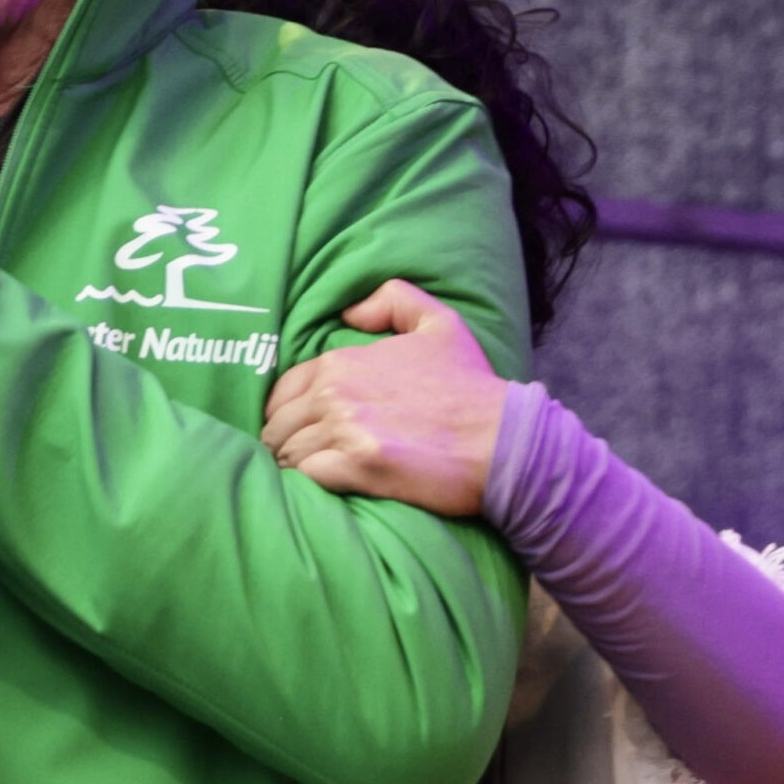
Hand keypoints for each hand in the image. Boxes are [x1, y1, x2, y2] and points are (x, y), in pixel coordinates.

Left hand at [260, 279, 505, 516]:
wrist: (505, 439)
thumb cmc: (471, 385)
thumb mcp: (439, 323)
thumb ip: (392, 300)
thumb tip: (348, 312)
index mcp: (341, 363)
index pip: (283, 391)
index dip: (285, 412)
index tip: (299, 427)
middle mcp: (335, 393)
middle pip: (278, 426)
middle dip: (285, 441)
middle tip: (304, 455)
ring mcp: (345, 431)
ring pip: (288, 453)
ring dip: (296, 465)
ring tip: (315, 471)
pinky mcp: (359, 467)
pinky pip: (308, 477)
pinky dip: (310, 483)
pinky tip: (328, 483)